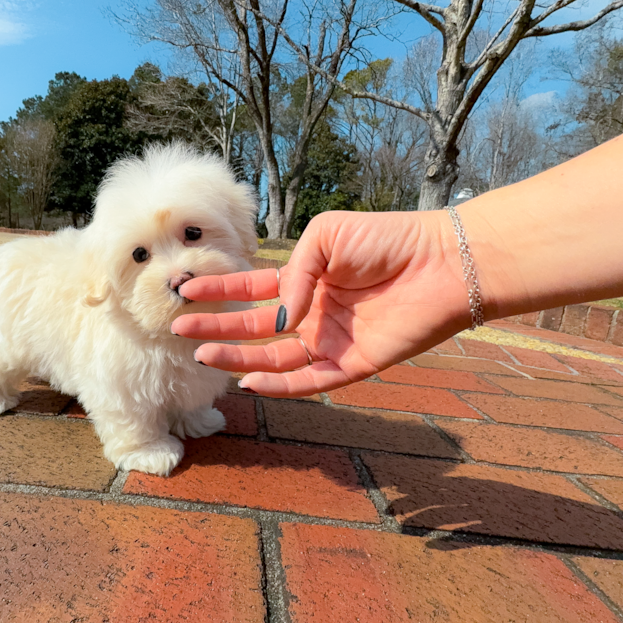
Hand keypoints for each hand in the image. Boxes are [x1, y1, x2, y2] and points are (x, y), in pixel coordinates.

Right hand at [171, 210, 473, 396]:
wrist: (442, 262)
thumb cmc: (388, 239)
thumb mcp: (327, 236)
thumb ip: (293, 273)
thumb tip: (278, 318)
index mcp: (308, 280)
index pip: (255, 290)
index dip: (221, 293)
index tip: (187, 292)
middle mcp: (315, 313)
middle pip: (256, 328)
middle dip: (218, 327)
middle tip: (180, 327)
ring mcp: (332, 341)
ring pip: (275, 358)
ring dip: (238, 357)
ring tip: (203, 353)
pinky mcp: (353, 364)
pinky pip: (310, 381)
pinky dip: (279, 385)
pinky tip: (249, 380)